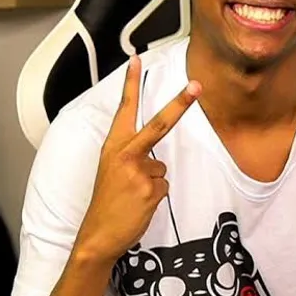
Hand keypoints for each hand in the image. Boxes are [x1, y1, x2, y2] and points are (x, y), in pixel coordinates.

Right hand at [75, 56, 201, 263]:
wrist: (98, 235)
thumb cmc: (106, 202)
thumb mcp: (111, 171)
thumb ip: (133, 157)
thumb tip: (156, 160)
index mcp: (113, 146)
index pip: (124, 109)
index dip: (130, 83)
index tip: (136, 59)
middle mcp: (125, 154)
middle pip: (158, 124)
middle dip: (180, 103)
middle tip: (197, 85)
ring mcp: (139, 171)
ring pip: (162, 168)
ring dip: (153, 182)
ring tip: (133, 195)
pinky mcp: (150, 189)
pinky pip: (164, 186)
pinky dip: (155, 195)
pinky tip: (140, 204)